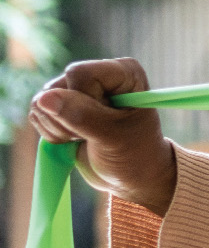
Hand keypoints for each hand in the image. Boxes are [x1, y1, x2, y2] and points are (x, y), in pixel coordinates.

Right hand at [28, 58, 176, 215]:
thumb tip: (43, 98)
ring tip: (86, 137)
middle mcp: (99, 74)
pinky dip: (51, 133)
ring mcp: (78, 89)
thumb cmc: (134, 153)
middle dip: (68, 118)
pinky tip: (74, 140)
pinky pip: (37, 113)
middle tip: (96, 134)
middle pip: (56, 86)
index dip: (84, 100)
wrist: (130, 176)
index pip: (79, 73)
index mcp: (123, 71)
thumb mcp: (113, 136)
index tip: (107, 120)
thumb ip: (81, 116)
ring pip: (42, 100)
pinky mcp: (61, 106)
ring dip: (59, 128)